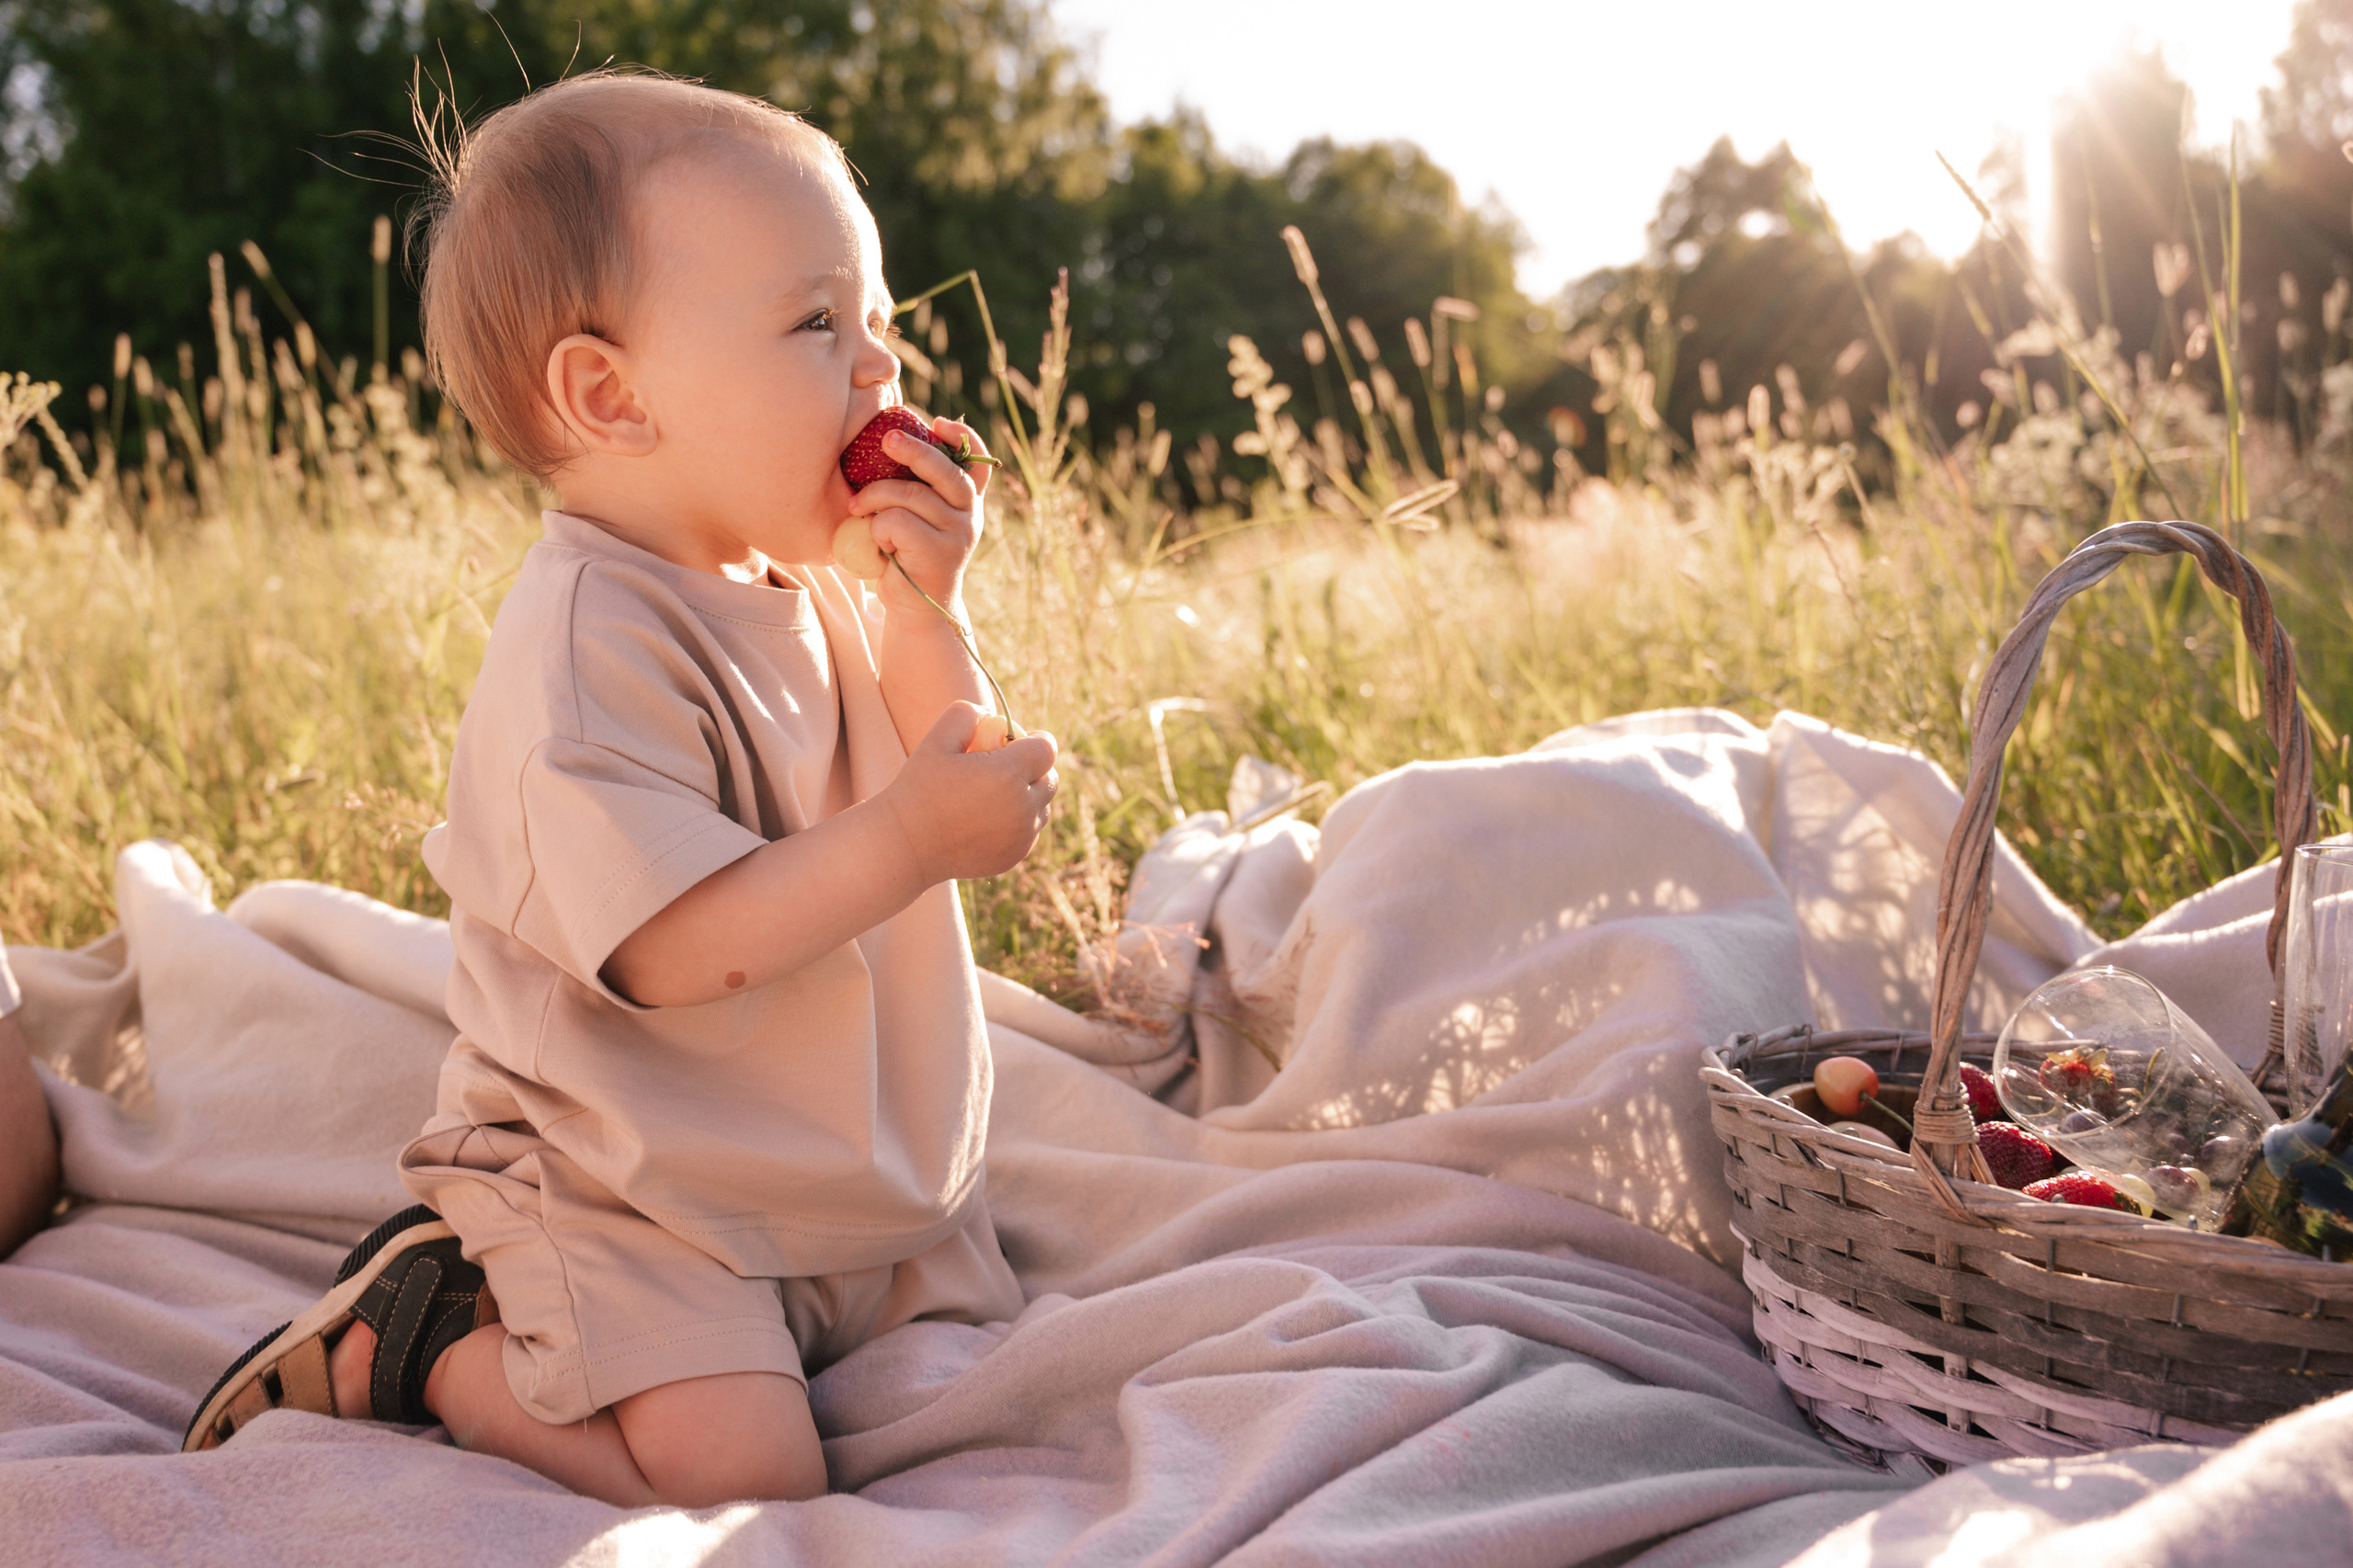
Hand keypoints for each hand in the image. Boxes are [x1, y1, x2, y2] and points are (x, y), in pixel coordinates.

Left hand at [848, 416, 990, 614]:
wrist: (918, 610)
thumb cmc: (908, 556)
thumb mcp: (919, 518)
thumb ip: (918, 489)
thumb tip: (890, 443)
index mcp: (967, 501)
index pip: (978, 462)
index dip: (964, 438)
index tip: (939, 424)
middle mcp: (970, 514)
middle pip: (945, 469)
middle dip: (913, 449)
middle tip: (886, 439)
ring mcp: (958, 533)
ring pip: (908, 494)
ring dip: (874, 498)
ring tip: (857, 509)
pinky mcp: (938, 553)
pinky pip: (895, 521)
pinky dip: (877, 528)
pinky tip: (880, 544)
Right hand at [883, 702, 1056, 883]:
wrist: (906, 845)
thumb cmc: (919, 789)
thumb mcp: (936, 740)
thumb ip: (965, 714)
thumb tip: (990, 713)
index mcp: (1008, 775)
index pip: (1046, 749)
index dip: (1036, 740)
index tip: (1018, 740)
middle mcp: (1023, 808)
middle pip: (1050, 779)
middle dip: (1035, 768)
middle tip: (1005, 765)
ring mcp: (1021, 837)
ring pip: (1042, 808)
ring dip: (1028, 796)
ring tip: (995, 792)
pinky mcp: (1014, 857)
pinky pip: (1029, 832)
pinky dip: (1019, 822)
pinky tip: (988, 817)